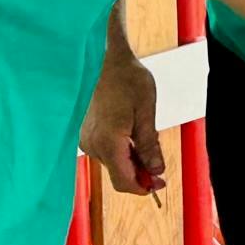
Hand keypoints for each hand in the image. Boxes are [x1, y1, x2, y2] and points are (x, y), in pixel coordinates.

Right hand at [80, 53, 166, 195]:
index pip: (124, 181)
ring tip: (146, 139)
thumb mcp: (145, 111)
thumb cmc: (126, 77)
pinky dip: (120, 149)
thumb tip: (157, 170)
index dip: (143, 188)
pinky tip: (131, 133)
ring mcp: (86, 139)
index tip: (159, 184)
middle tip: (159, 161)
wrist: (102, 57)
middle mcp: (92, 146)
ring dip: (130, 160)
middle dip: (140, 173)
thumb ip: (149, 144)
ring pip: (112, 163)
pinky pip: (105, 151)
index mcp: (108, 142)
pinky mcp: (85, 133)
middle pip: (118, 174)